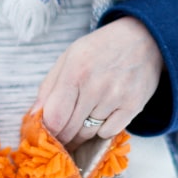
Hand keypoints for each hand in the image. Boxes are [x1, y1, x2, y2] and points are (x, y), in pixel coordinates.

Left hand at [33, 16, 162, 150]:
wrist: (143, 39)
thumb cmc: (100, 49)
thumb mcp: (69, 58)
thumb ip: (48, 87)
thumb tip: (34, 116)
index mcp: (75, 71)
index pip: (54, 117)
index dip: (47, 131)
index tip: (46, 134)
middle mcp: (95, 86)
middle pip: (70, 129)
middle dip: (61, 137)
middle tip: (59, 138)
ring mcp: (116, 97)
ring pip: (88, 134)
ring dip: (80, 134)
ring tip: (80, 123)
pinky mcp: (133, 106)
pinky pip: (108, 133)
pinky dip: (102, 130)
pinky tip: (102, 115)